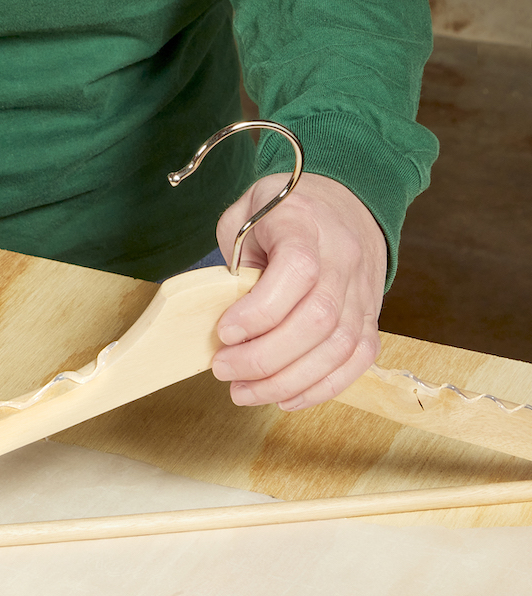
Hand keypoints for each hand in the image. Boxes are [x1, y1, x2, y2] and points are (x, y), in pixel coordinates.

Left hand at [210, 173, 386, 409]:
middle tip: (223, 369)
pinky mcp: (371, 314)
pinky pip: (357, 359)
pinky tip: (285, 397)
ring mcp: (362, 289)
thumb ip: (234, 257)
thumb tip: (224, 310)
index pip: (297, 270)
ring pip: (339, 347)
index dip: (260, 310)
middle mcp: (343, 257)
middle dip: (265, 357)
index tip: (224, 331)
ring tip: (244, 391)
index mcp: (304, 222)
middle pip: (318, 319)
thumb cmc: (283, 208)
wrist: (345, 198)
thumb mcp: (245, 212)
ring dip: (288, 380)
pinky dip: (321, 387)